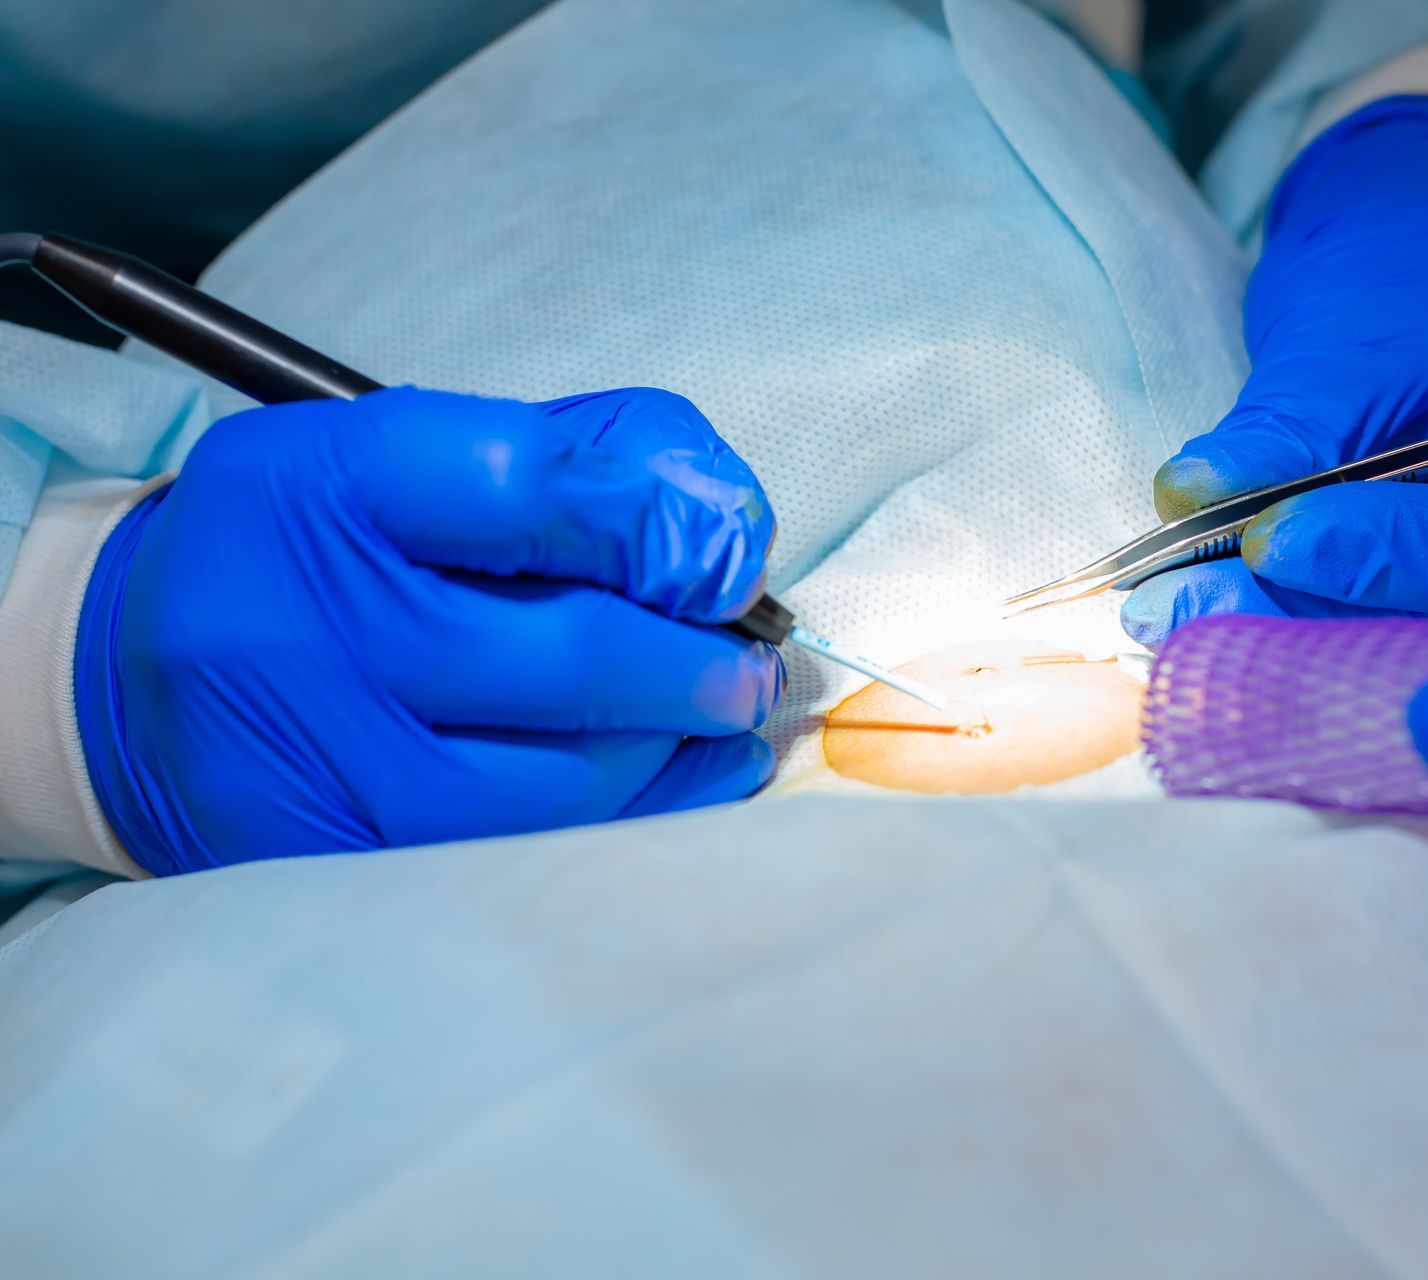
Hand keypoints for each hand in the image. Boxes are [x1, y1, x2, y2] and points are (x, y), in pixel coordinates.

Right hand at [75, 386, 783, 874]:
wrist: (138, 683)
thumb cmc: (321, 547)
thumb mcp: (420, 450)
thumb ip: (588, 455)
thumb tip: (730, 526)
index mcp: (330, 484)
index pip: (529, 488)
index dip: (664, 519)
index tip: (730, 548)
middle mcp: (310, 626)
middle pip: (570, 653)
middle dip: (699, 658)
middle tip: (753, 652)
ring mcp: (324, 763)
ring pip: (568, 778)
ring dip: (677, 742)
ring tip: (719, 705)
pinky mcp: (343, 862)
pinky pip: (539, 854)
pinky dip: (644, 810)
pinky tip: (693, 773)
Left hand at [1122, 95, 1427, 646]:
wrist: (1415, 246)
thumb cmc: (1418, 260)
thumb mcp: (1359, 325)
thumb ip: (1292, 424)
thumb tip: (1195, 496)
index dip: (1394, 557)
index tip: (1273, 539)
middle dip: (1321, 621)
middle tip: (1194, 611)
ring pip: (1399, 646)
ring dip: (1283, 638)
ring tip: (1173, 615)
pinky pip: (1363, 635)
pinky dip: (1281, 627)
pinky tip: (1197, 620)